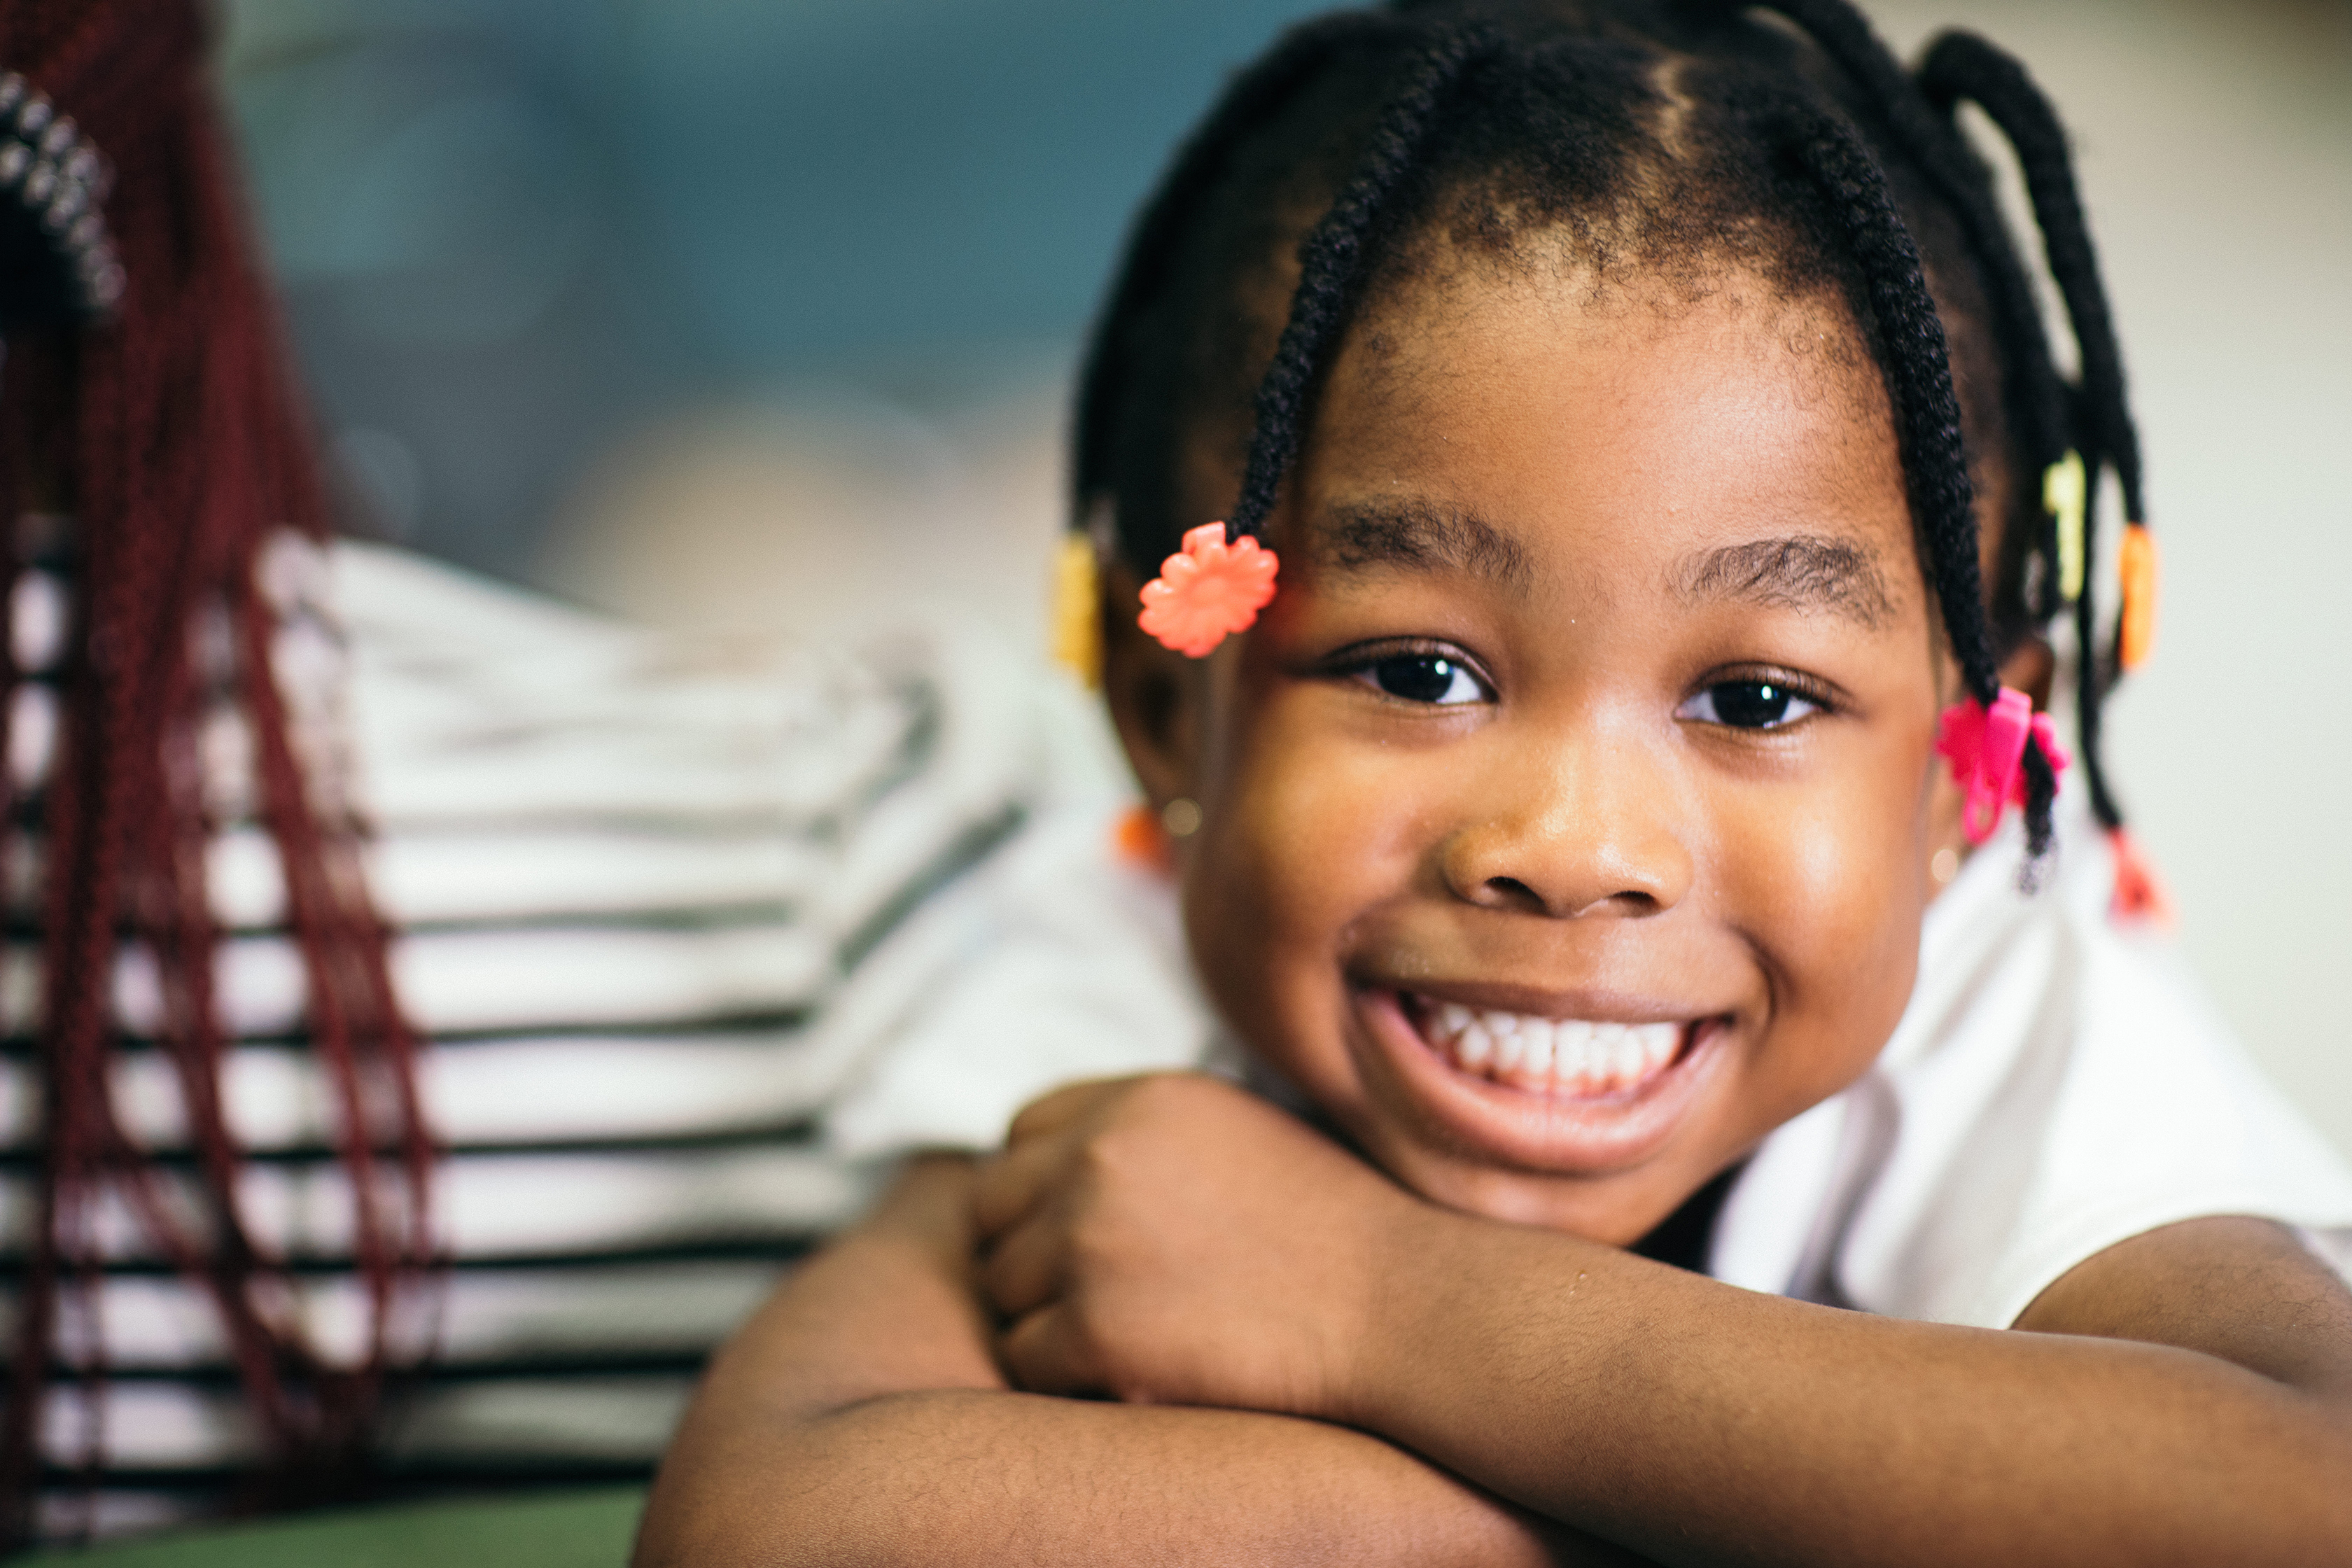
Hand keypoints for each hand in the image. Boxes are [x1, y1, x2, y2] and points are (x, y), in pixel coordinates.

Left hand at [971, 1072, 1421, 1421]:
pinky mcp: (1094, 1328)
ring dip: (1049, 1317)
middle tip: (1097, 1291)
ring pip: (1003, 1289)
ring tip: (1133, 1331)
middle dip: (1030, 1250)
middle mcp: (1097, 1157)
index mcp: (1135, 1099)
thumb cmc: (1334, 1228)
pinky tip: (1139, 1369)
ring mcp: (1088, 1241)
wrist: (1402, 1305)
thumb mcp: (1234, 1129)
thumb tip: (1055, 1165)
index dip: (1043, 1184)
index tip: (1082, 1225)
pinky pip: (1029, 1358)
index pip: (1023, 1132)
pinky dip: (1071, 1375)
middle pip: (993, 1210)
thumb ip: (1140, 1134)